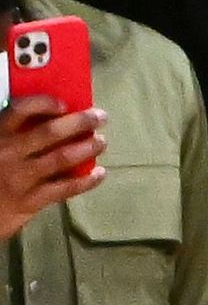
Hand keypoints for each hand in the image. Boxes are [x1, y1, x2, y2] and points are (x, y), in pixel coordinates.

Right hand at [0, 97, 104, 235]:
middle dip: (79, 123)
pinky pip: (64, 188)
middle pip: (49, 132)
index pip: (19, 110)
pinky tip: (99, 174)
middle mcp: (10, 152)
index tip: (63, 104)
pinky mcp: (31, 201)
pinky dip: (85, 181)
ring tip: (101, 142)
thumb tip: (39, 119)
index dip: (43, 103)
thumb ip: (9, 133)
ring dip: (86, 148)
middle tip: (100, 117)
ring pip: (61, 158)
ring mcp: (22, 177)